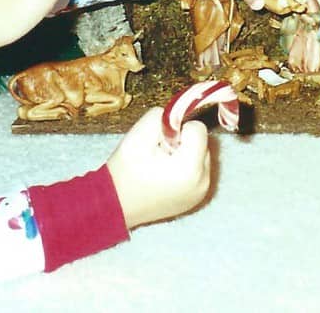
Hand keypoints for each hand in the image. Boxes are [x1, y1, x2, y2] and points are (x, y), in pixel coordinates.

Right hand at [107, 108, 210, 228]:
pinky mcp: (198, 198)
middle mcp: (203, 181)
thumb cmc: (126, 170)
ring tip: (162, 166)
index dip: (178, 129)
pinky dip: (187, 169)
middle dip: (184, 142)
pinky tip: (166, 177)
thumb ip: (160, 116)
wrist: (116, 205)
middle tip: (159, 154)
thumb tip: (177, 114)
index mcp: (190, 167)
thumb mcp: (138, 134)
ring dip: (186, 155)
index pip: (198, 129)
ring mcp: (202, 192)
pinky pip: (199, 171)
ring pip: (202, 156)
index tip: (161, 142)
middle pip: (203, 142)